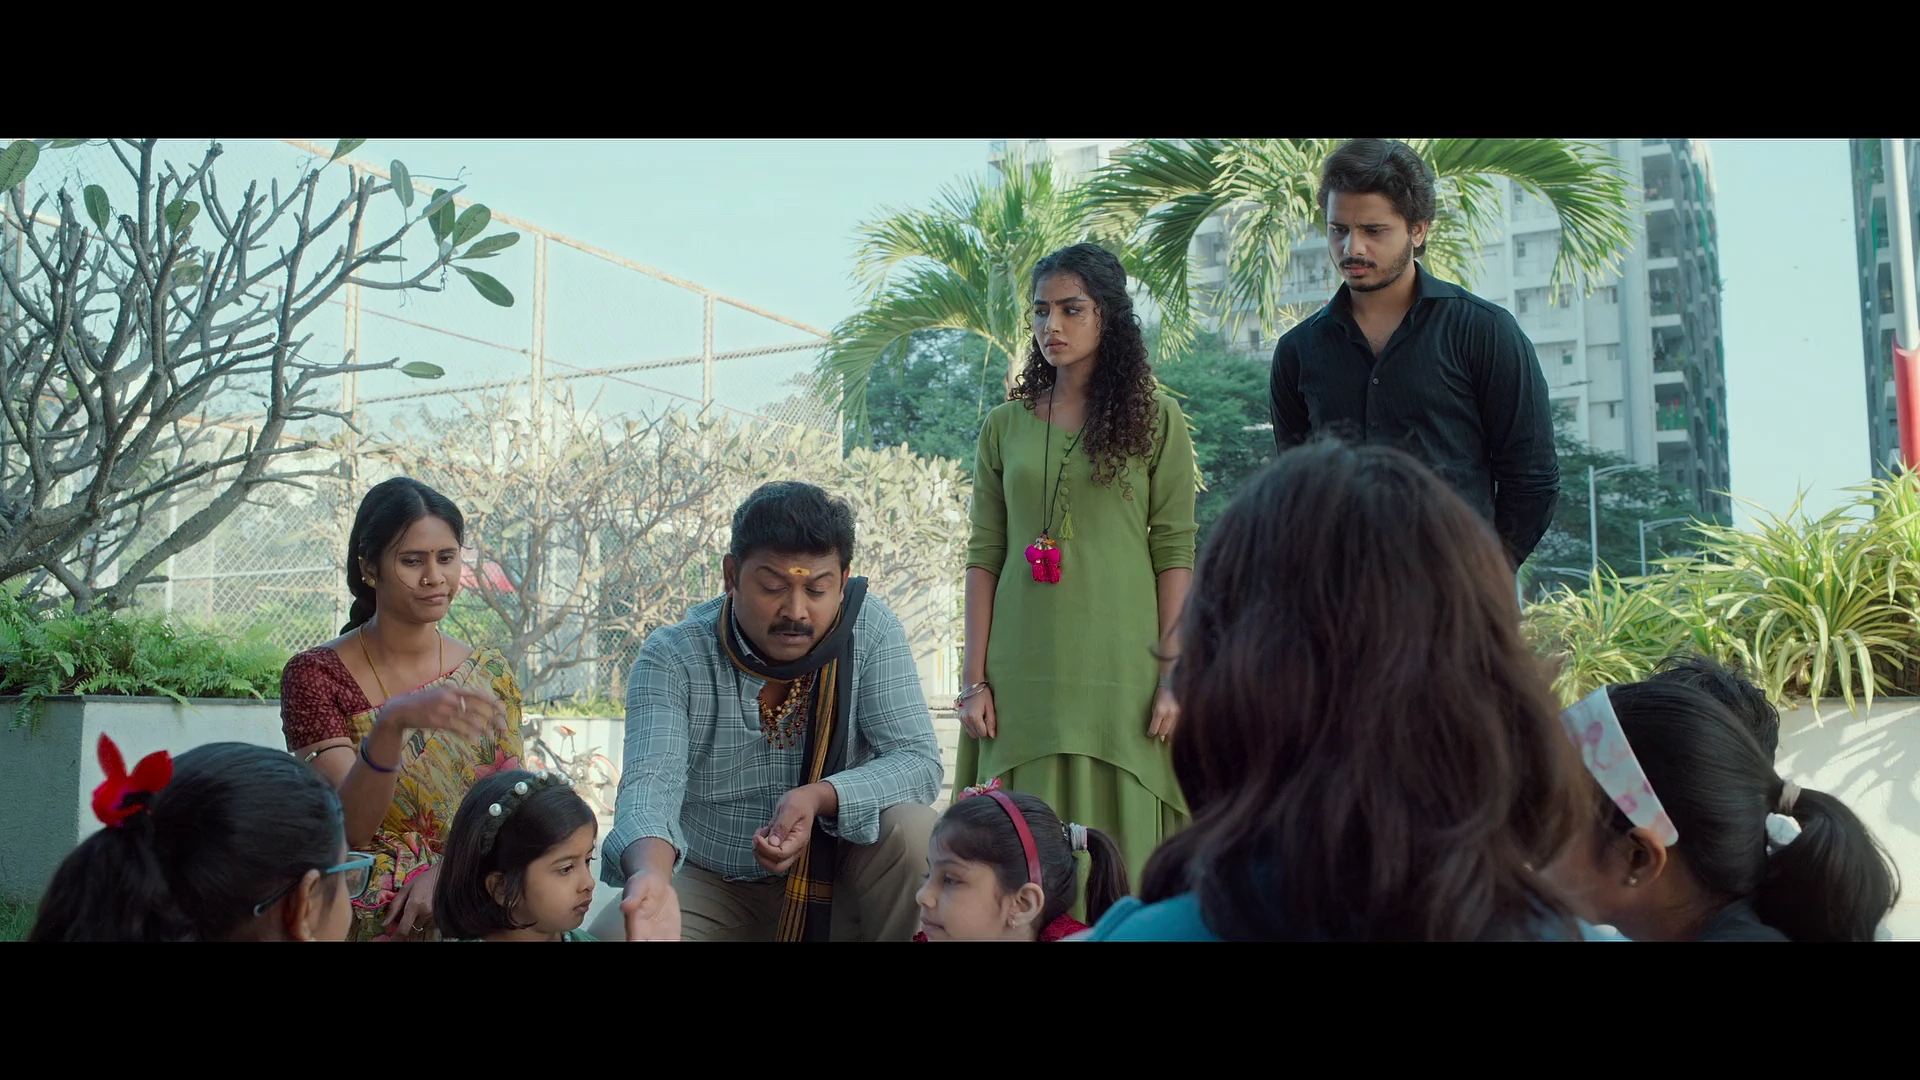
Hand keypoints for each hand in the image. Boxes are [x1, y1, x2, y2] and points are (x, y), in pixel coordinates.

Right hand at [378, 685, 506, 742]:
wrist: (401, 709)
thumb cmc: (424, 703)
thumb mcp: (441, 693)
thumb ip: (457, 696)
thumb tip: (476, 702)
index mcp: (452, 689)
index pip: (477, 694)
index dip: (492, 701)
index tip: (503, 709)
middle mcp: (449, 697)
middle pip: (477, 707)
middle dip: (493, 718)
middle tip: (503, 727)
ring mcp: (443, 709)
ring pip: (469, 720)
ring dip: (482, 730)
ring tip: (491, 737)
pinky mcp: (437, 721)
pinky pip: (456, 728)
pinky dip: (467, 734)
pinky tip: (474, 740)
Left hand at [383, 864, 437, 935]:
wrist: (444, 875)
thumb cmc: (423, 880)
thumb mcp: (405, 889)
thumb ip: (394, 906)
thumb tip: (385, 922)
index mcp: (414, 905)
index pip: (403, 929)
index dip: (395, 938)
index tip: (390, 940)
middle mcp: (425, 913)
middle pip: (411, 931)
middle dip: (404, 929)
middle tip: (402, 919)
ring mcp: (435, 916)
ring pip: (420, 930)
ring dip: (414, 926)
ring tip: (414, 913)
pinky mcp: (440, 917)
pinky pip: (428, 926)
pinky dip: (423, 923)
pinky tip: (423, 912)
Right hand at [621, 869, 680, 941]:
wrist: (656, 883)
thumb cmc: (642, 884)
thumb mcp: (637, 886)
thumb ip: (632, 897)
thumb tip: (624, 906)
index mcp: (635, 925)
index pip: (635, 942)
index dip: (638, 945)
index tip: (643, 944)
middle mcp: (645, 935)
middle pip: (648, 947)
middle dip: (653, 949)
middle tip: (662, 943)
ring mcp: (658, 937)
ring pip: (662, 947)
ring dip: (666, 948)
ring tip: (671, 942)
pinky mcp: (671, 935)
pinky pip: (673, 944)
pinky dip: (676, 945)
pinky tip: (677, 943)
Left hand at [753, 785, 823, 873]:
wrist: (804, 801)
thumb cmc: (799, 803)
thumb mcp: (790, 809)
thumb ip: (782, 826)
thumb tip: (772, 843)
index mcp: (799, 841)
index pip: (781, 855)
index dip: (766, 849)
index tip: (757, 836)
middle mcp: (794, 849)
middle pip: (776, 867)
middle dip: (761, 856)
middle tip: (756, 840)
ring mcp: (787, 850)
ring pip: (770, 864)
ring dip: (759, 852)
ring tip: (759, 834)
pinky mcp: (780, 847)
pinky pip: (768, 856)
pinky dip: (760, 847)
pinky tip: (762, 833)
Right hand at [958, 685, 996, 739]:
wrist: (972, 684)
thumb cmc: (983, 694)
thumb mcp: (990, 707)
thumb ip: (991, 722)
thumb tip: (992, 736)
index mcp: (974, 717)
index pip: (983, 733)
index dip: (988, 729)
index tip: (989, 719)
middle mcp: (966, 719)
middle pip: (976, 735)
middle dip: (982, 730)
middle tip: (985, 718)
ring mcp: (961, 718)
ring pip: (971, 733)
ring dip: (977, 729)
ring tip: (981, 717)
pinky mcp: (959, 717)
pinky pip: (967, 728)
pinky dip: (972, 726)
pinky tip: (976, 716)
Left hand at [1148, 686, 1179, 741]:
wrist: (1173, 684)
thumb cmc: (1160, 696)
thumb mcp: (1154, 707)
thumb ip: (1155, 720)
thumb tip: (1158, 734)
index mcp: (1159, 711)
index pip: (1155, 728)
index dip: (1151, 733)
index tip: (1150, 734)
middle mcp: (1169, 714)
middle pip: (1164, 731)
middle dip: (1161, 734)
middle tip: (1160, 736)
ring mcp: (1177, 714)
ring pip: (1173, 731)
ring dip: (1169, 735)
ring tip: (1168, 738)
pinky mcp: (1183, 714)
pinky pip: (1179, 726)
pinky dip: (1176, 730)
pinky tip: (1174, 732)